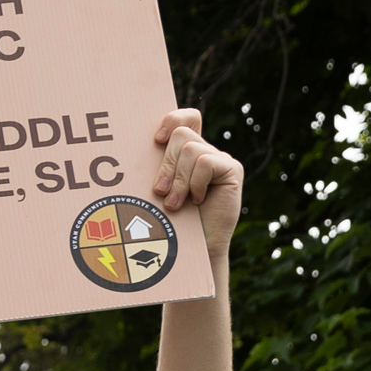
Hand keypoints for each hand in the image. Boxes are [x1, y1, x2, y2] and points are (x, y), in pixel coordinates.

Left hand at [150, 109, 243, 255]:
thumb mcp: (158, 192)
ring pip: (191, 150)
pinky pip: (206, 163)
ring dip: (178, 180)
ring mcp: (221, 160)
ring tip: (174, 205)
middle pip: (182, 135)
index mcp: (187, 153)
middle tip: (159, 192)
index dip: (172, 119)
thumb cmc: (171, 224)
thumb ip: (157, 169)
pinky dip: (195, 183)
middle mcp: (206, 152)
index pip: (186, 118)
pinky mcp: (232, 170)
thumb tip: (138, 150)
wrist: (193, 252)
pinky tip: (197, 201)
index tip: (156, 140)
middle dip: (166, 164)